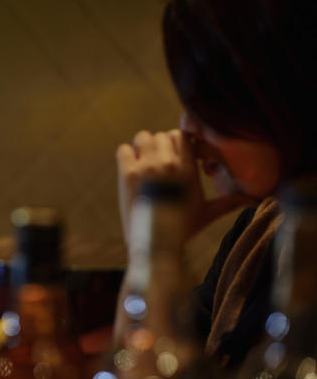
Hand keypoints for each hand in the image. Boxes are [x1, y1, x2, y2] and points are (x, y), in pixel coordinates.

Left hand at [116, 129, 253, 244]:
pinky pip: (123, 149)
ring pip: (142, 137)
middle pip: (162, 135)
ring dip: (141, 148)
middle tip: (157, 165)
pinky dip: (125, 156)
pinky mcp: (128, 173)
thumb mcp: (208, 213)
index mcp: (188, 168)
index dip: (176, 143)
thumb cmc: (182, 228)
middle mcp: (169, 163)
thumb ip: (230, 202)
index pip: (183, 135)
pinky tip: (130, 170)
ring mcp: (147, 167)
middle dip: (159, 147)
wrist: (156, 242)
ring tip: (143, 164)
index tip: (173, 156)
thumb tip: (256, 201)